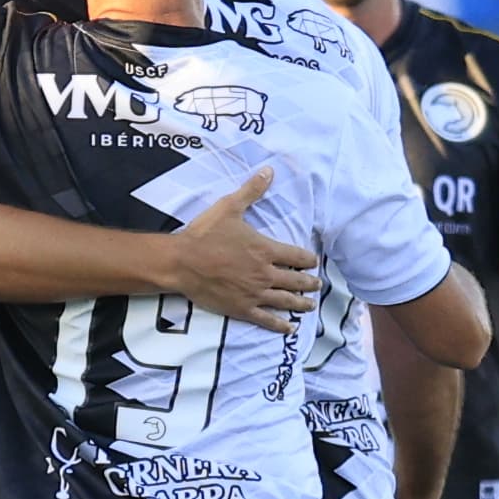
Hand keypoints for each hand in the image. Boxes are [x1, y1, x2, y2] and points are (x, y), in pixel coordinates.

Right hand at [163, 168, 318, 332]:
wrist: (182, 262)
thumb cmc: (205, 234)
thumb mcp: (229, 207)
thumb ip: (251, 191)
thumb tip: (269, 171)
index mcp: (265, 249)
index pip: (296, 256)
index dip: (308, 260)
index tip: (314, 262)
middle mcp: (265, 273)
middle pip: (295, 280)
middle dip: (309, 282)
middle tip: (317, 285)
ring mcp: (255, 293)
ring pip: (286, 300)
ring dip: (301, 303)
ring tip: (310, 305)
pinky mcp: (242, 309)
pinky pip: (266, 319)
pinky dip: (280, 325)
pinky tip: (290, 327)